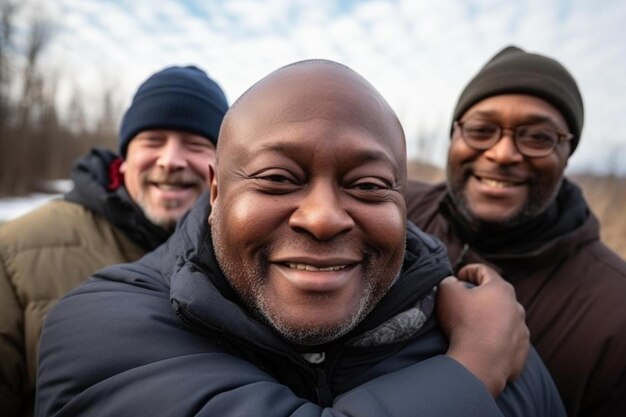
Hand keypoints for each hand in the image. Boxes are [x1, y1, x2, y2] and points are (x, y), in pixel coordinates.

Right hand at [437, 263, 528, 396]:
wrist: (480, 363)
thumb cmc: (464, 322)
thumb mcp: (447, 293)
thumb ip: (449, 282)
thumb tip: (453, 283)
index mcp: (500, 289)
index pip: (484, 271)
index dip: (469, 271)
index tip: (458, 277)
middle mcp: (516, 307)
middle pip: (497, 296)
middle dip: (481, 296)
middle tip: (464, 302)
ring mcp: (521, 330)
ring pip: (505, 319)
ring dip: (491, 319)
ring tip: (474, 326)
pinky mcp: (521, 351)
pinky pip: (508, 340)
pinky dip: (497, 340)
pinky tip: (483, 345)